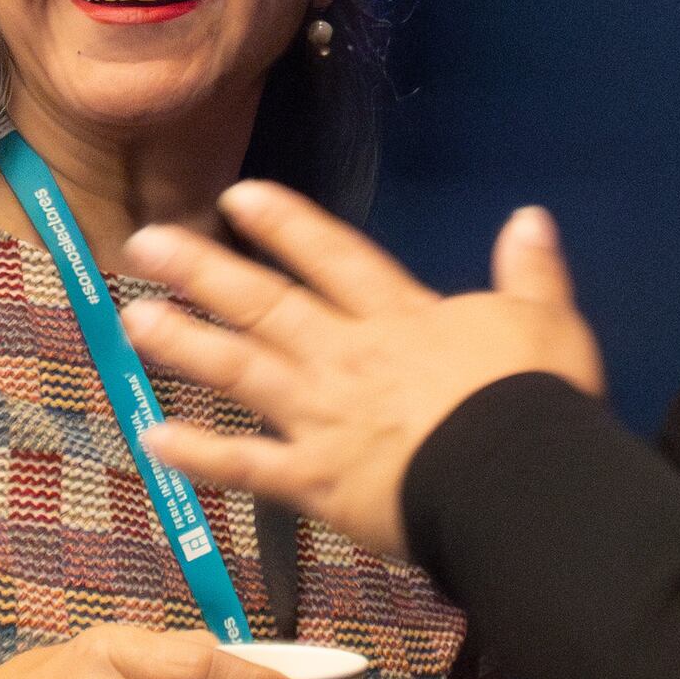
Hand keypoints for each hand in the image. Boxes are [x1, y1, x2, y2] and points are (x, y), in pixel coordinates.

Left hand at [117, 186, 605, 563]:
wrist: (515, 481)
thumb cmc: (533, 401)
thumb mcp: (546, 323)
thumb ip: (531, 272)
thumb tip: (531, 217)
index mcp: (399, 316)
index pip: (331, 256)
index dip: (284, 224)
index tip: (237, 196)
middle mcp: (345, 356)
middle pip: (264, 304)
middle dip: (203, 271)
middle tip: (143, 245)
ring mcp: (321, 418)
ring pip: (241, 371)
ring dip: (185, 344)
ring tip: (133, 320)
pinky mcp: (314, 482)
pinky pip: (245, 466)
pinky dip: (198, 454)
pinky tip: (151, 439)